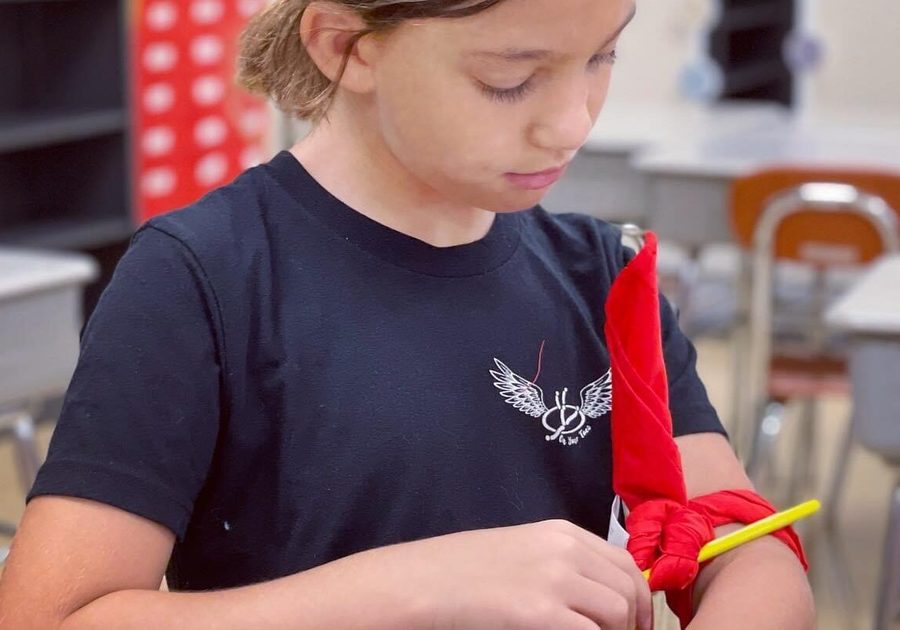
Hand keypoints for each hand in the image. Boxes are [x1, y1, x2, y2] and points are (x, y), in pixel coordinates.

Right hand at [338, 519, 652, 629]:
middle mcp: (565, 551)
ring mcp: (555, 580)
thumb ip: (559, 564)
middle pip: (629, 589)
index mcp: (561, 533)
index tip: (636, 626)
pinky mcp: (541, 613)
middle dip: (635, 623)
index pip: (624, 564)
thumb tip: (593, 596)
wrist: (424, 580)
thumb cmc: (463, 570)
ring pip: (618, 613)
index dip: (639, 600)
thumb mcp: (520, 552)